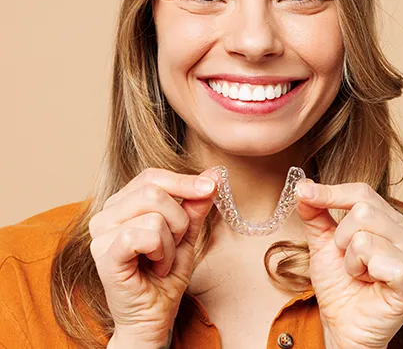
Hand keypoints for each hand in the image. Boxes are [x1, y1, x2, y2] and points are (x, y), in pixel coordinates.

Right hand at [89, 167, 217, 344]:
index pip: (152, 176)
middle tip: (175, 244)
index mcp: (123, 203)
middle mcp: (107, 213)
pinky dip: (161, 252)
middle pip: (154, 191)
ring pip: (154, 214)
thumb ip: (195, 204)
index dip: (183, 180)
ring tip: (162, 260)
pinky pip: (145, 235)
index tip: (211, 186)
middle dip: (179, 220)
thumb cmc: (165, 274)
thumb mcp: (187, 233)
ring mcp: (100, 233)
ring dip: (171, 242)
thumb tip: (213, 174)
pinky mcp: (103, 253)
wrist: (154, 317)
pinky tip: (155, 267)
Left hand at [295, 180, 402, 348]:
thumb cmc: (338, 283)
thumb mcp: (321, 241)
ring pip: (365, 237)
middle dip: (341, 238)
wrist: (341, 324)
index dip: (331, 192)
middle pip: (362, 211)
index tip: (304, 194)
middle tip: (346, 258)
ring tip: (358, 273)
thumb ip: (314, 212)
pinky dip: (364, 272)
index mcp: (386, 219)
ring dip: (350, 260)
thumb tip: (304, 186)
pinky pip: (382, 261)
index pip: (361, 192)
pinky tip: (369, 283)